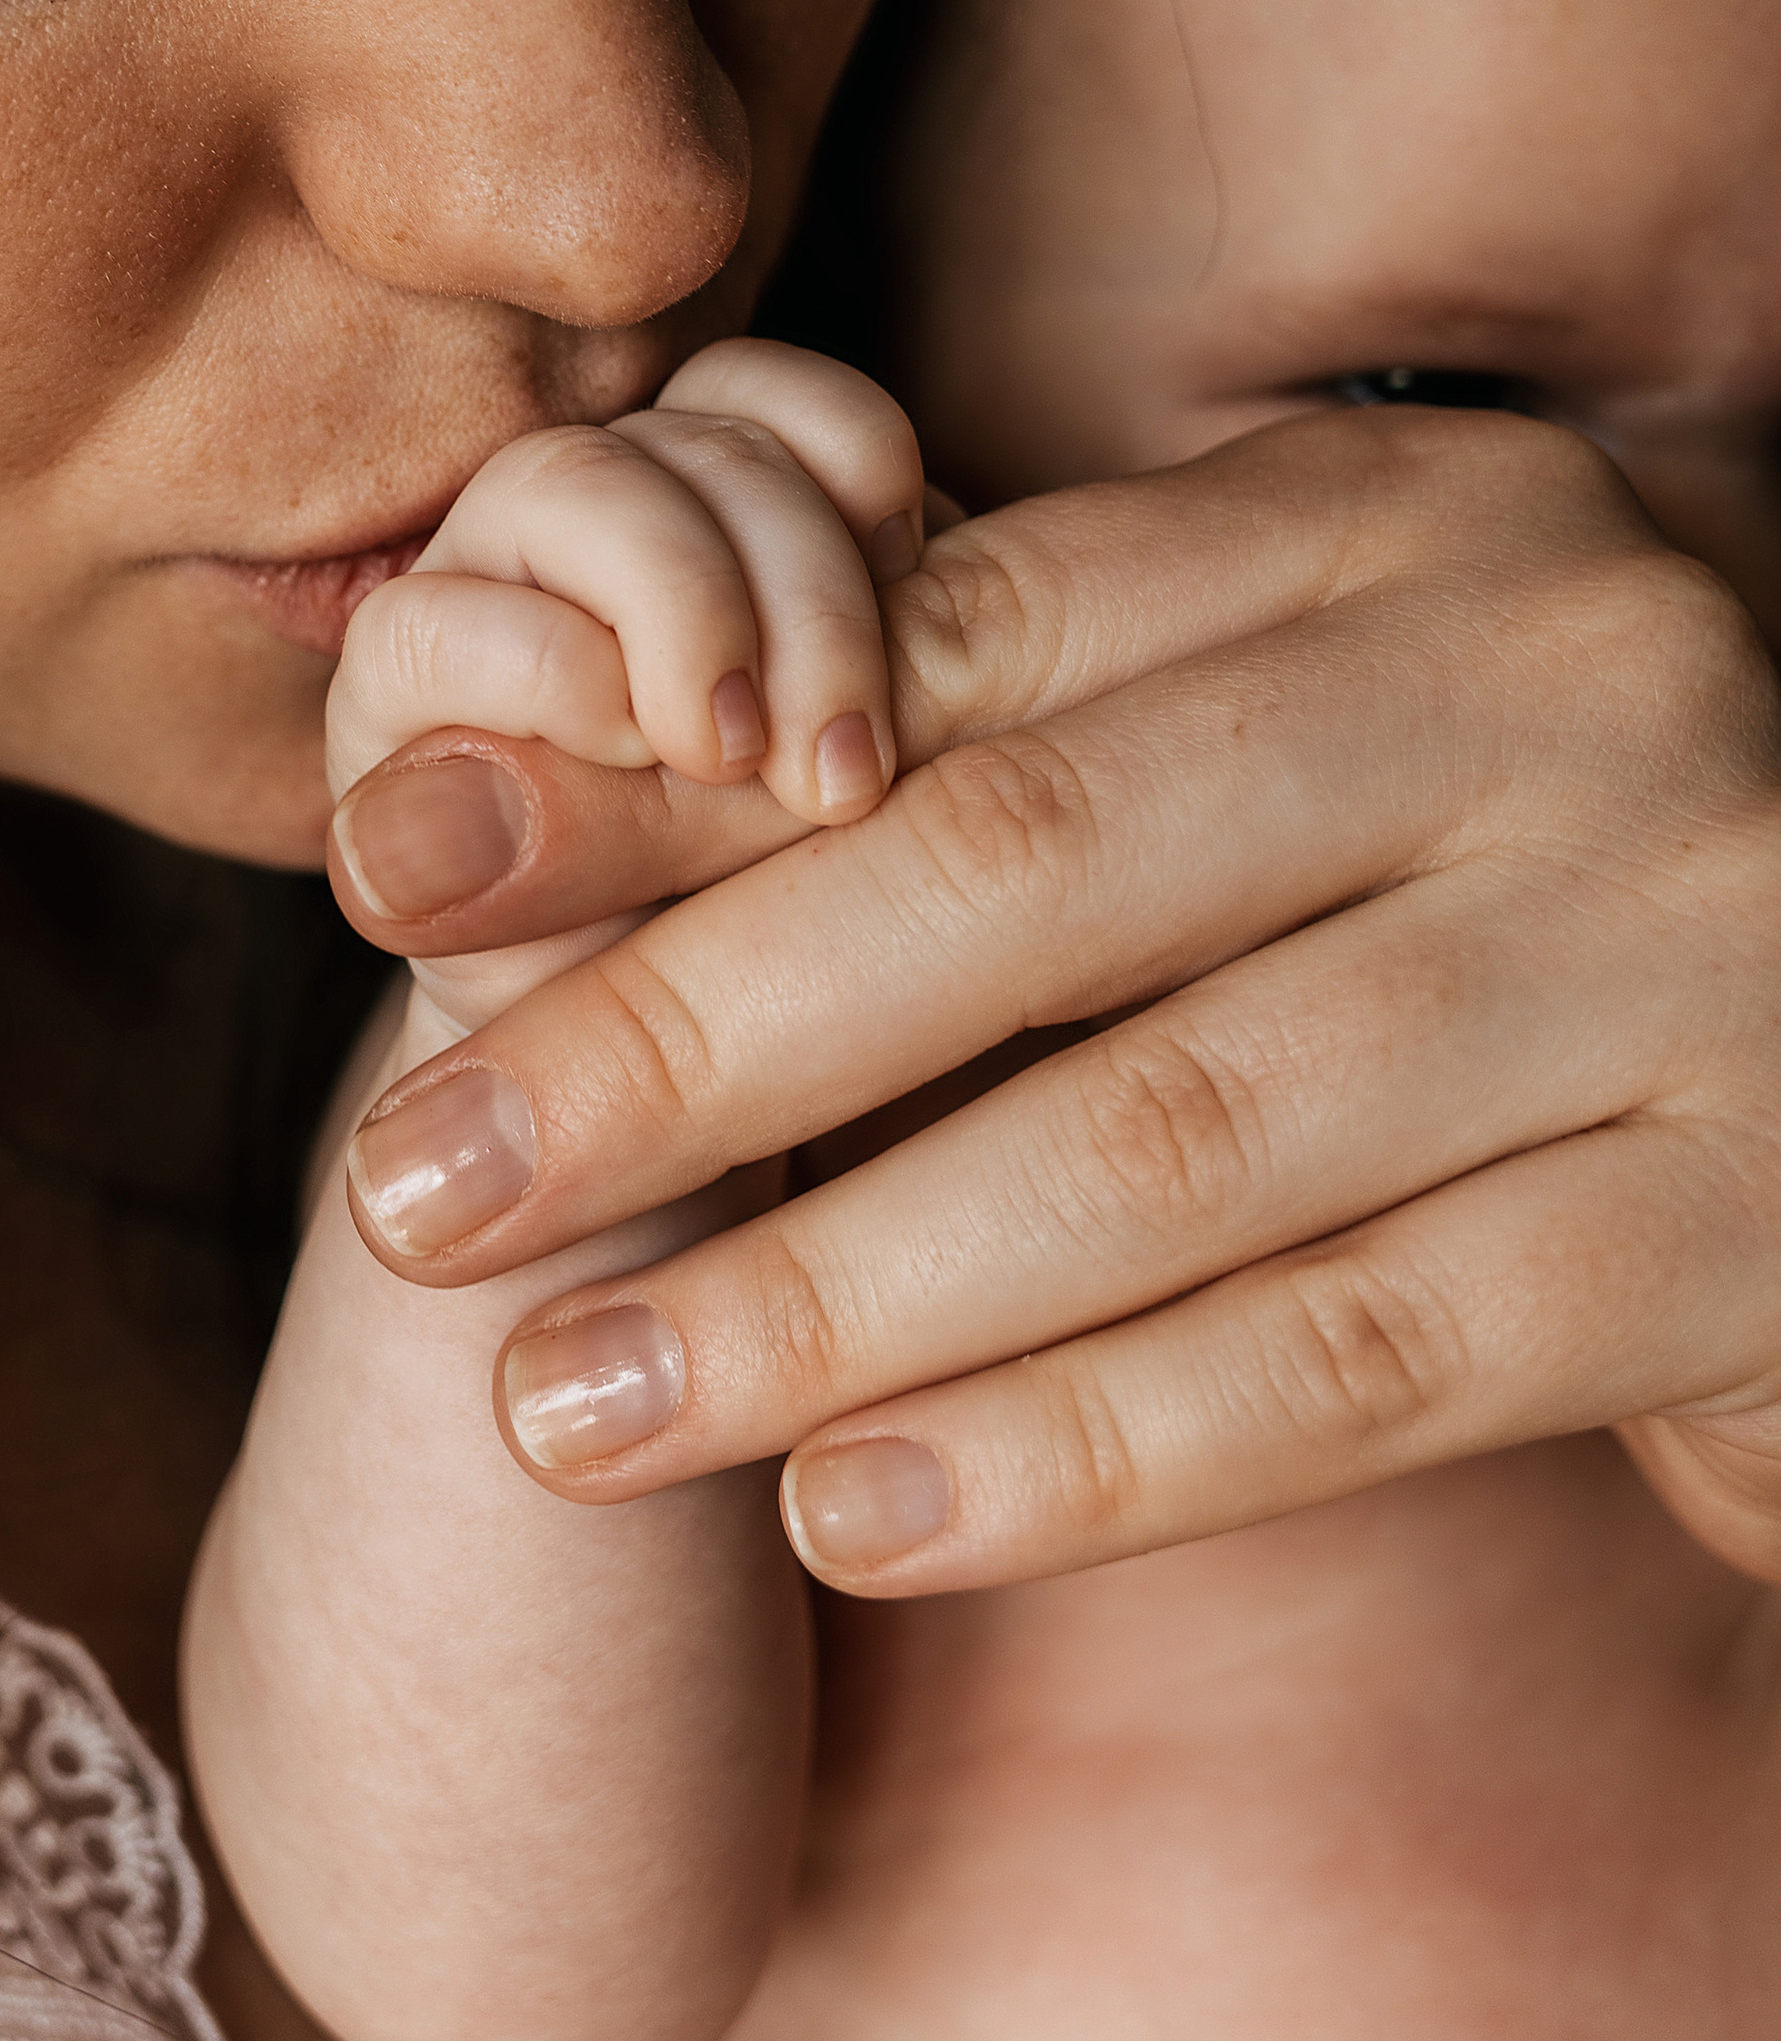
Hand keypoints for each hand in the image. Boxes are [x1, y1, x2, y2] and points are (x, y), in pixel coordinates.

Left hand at [328, 408, 1780, 1591]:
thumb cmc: (1460, 867)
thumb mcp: (1242, 737)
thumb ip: (956, 740)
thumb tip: (481, 804)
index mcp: (1400, 525)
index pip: (963, 650)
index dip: (658, 777)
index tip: (396, 885)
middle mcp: (1557, 688)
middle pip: (1031, 869)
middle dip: (678, 1034)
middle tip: (411, 1184)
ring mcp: (1686, 945)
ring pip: (1177, 1137)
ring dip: (831, 1290)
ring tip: (562, 1405)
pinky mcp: (1753, 1221)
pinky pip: (1367, 1355)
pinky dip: (1088, 1448)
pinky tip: (854, 1515)